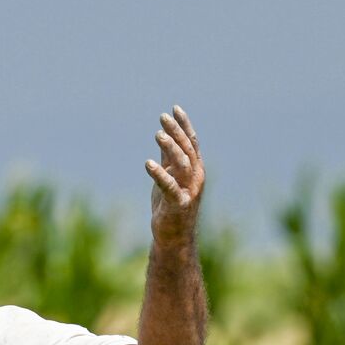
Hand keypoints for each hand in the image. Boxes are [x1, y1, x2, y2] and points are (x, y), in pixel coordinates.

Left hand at [145, 105, 205, 245]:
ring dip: (171, 148)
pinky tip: (148, 164)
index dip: (184, 125)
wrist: (174, 236)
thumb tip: (165, 135)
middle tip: (163, 117)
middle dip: (176, 132)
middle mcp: (196, 177)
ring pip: (183, 164)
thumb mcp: (170, 176)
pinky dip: (160, 175)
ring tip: (158, 135)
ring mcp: (189, 191)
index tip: (175, 108)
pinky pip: (170, 187)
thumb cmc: (171, 205)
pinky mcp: (178, 204)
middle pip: (187, 149)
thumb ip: (169, 158)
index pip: (192, 142)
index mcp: (195, 169)